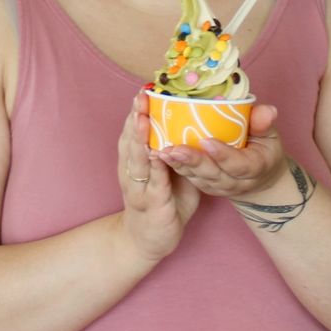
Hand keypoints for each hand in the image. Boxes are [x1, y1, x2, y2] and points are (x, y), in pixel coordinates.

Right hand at [118, 92, 199, 263]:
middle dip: (136, 117)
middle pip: (132, 138)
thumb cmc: (163, 202)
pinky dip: (154, 167)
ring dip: (139, 138)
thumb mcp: (174, 172)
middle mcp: (133, 170)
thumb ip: (181, 150)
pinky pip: (152, 183)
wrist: (149, 241)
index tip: (144, 89)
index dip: (139, 110)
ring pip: (137, 158)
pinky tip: (157, 153)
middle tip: (140, 96)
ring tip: (143, 118)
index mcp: (137, 159)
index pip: (136, 129)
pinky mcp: (150, 204)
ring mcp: (139, 187)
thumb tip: (199, 124)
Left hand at [155, 104, 291, 201]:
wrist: (260, 177)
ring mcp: (219, 187)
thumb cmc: (263, 148)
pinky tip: (159, 156)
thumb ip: (263, 123)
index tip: (206, 142)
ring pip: (198, 178)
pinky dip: (174, 168)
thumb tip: (267, 110)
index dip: (222, 155)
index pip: (238, 165)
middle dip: (193, 162)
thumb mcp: (269, 135)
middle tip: (174, 149)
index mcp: (255, 167)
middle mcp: (236, 182)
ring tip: (161, 152)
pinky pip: (189, 178)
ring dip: (178, 166)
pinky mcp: (205, 186)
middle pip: (213, 174)